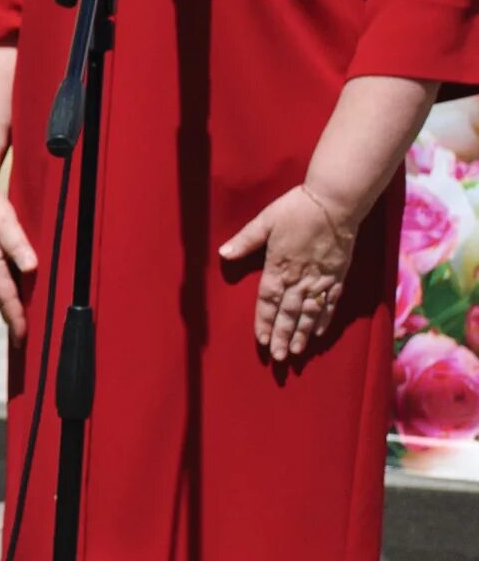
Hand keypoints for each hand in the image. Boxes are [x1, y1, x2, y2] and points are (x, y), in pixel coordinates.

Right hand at [0, 176, 40, 337]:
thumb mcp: (5, 223)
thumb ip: (19, 245)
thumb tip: (31, 267)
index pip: (6, 297)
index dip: (15, 318)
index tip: (23, 338)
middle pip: (0, 298)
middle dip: (11, 317)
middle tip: (24, 335)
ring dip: (8, 305)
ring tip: (20, 319)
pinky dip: (6, 290)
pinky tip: (14, 289)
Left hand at [220, 184, 359, 362]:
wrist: (336, 201)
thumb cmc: (297, 209)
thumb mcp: (265, 221)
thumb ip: (245, 240)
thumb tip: (223, 254)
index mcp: (279, 266)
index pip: (268, 300)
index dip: (264, 321)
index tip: (262, 341)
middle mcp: (300, 277)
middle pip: (289, 312)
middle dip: (283, 336)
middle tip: (279, 358)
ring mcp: (321, 278)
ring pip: (310, 312)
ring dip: (303, 333)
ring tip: (297, 352)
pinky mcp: (338, 274)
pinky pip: (331, 302)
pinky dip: (324, 318)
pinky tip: (319, 332)